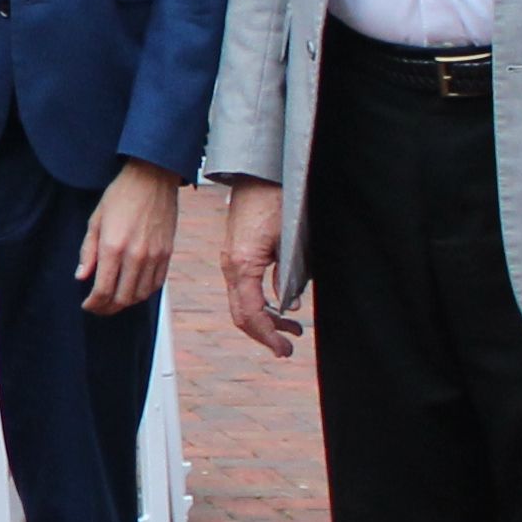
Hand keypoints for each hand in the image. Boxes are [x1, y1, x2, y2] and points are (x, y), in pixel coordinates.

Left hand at [78, 163, 180, 313]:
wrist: (152, 178)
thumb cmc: (121, 195)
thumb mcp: (95, 220)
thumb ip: (87, 251)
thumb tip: (81, 276)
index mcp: (113, 247)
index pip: (102, 290)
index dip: (93, 304)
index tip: (87, 305)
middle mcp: (135, 256)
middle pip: (122, 298)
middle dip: (107, 308)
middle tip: (98, 307)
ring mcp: (154, 256)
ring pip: (140, 295)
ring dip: (126, 303)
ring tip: (114, 300)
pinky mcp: (167, 253)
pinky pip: (157, 284)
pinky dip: (144, 293)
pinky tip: (133, 289)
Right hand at [219, 183, 299, 357]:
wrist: (258, 172)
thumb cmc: (274, 200)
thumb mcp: (289, 241)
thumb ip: (289, 276)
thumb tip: (289, 305)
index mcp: (242, 266)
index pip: (250, 314)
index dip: (267, 335)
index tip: (284, 349)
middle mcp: (231, 266)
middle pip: (241, 314)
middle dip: (264, 334)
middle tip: (287, 347)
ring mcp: (231, 261)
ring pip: (242, 303)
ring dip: (264, 319)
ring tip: (291, 327)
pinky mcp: (236, 254)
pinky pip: (243, 288)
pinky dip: (259, 303)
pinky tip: (279, 304)